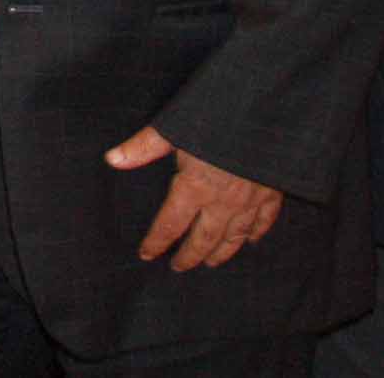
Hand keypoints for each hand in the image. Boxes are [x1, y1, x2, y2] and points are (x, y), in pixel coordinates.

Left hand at [107, 127, 284, 269]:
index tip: (147, 254)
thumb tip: (111, 159)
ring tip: (211, 262)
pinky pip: (264, 220)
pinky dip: (257, 232)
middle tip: (179, 267)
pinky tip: (252, 240)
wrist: (262, 116)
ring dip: (222, 252)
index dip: (157, 241)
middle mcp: (222, 202)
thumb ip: (143, 147)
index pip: (170, 224)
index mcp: (195, 188)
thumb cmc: (215, 119)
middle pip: (203, 238)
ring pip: (234, 236)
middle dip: (190, 255)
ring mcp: (249, 200)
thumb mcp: (174, 130)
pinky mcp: (271, 193)